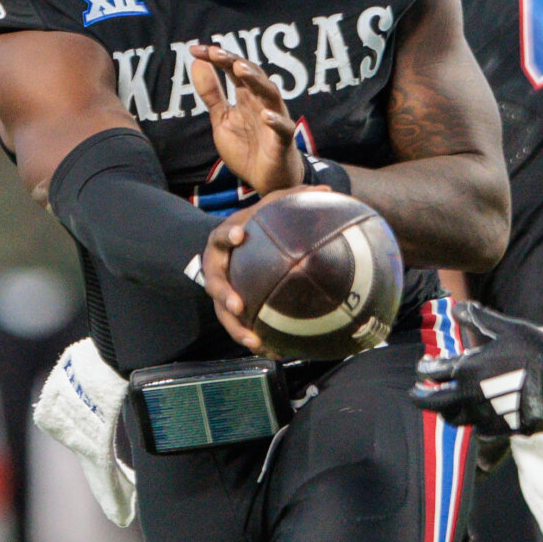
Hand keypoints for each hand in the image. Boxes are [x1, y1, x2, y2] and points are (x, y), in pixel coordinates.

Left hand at [190, 44, 304, 194]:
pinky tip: (265, 116)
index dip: (216, 58)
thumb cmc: (247, 147)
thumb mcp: (221, 119)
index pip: (233, 69)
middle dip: (234, 62)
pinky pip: (283, 128)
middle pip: (252, 75)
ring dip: (256, 81)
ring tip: (240, 70)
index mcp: (246, 96)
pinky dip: (276, 121)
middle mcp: (262, 102)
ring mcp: (275, 119)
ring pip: (270, 94)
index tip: (195, 49)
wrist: (268, 181)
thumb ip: (211, 93)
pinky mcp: (283, 141)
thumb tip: (196, 62)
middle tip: (215, 52)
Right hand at [200, 185, 329, 354]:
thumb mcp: (268, 208)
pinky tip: (274, 352)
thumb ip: (292, 198)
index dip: (228, 235)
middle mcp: (216, 268)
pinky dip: (254, 339)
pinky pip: (239, 326)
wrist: (230, 245)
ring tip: (255, 341)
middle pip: (214, 284)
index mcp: (223, 241)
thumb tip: (328, 191)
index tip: (239, 233)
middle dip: (224, 295)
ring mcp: (221, 291)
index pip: (222, 236)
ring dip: (237, 328)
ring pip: (223, 314)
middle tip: (238, 305)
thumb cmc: (254, 225)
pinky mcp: (229, 309)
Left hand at [411, 302, 542, 435]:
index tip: (421, 368)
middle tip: (415, 394)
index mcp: (468, 370)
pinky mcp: (499, 429)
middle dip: (420, 398)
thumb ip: (480, 319)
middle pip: (434, 403)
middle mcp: (470, 397)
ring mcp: (483, 416)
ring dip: (444, 411)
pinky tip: (476, 416)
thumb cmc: (536, 354)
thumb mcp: (508, 329)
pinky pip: (477, 429)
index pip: (433, 373)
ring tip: (443, 405)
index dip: (424, 369)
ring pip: (453, 419)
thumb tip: (456, 307)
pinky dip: (472, 422)